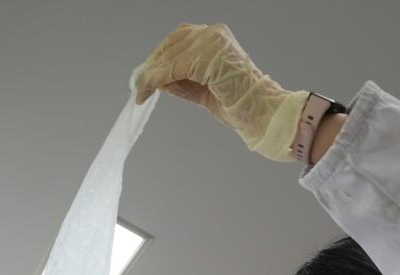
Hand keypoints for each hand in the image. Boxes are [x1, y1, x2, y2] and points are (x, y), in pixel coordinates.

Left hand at [133, 23, 308, 161]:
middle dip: (153, 65)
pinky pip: (174, 67)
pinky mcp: (208, 58)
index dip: (160, 57)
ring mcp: (213, 43)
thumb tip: (157, 80)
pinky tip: (147, 90)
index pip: (179, 40)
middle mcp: (214, 34)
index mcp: (217, 38)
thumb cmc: (240, 107)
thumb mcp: (204, 89)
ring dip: (151, 75)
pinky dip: (157, 80)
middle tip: (138, 83)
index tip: (146, 74)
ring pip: (171, 56)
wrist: (261, 115)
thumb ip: (183, 81)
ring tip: (140, 90)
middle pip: (172, 43)